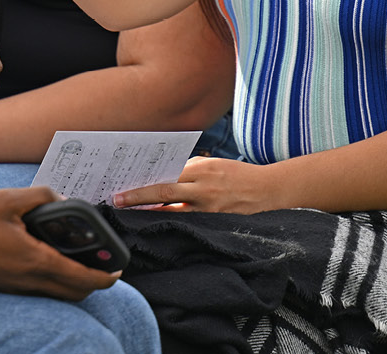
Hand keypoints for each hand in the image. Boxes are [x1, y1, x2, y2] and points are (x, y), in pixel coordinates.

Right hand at [0, 187, 121, 299]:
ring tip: (73, 257)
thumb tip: (60, 199)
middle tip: (99, 262)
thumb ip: (38, 196)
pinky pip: (40, 289)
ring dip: (72, 280)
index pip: (85, 279)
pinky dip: (52, 278)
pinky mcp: (6, 287)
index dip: (107, 276)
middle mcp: (30, 280)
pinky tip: (41, 255)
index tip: (118, 269)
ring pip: (58, 292)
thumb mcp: (4, 200)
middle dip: (94, 281)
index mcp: (36, 260)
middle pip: (76, 292)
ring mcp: (17, 287)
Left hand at [112, 157, 284, 213]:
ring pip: (174, 211)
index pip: (166, 176)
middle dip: (139, 198)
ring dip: (152, 212)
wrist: (268, 189)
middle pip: (165, 193)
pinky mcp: (216, 220)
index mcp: (201, 169)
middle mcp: (204, 189)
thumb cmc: (235, 173)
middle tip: (117, 201)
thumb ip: (187, 170)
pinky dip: (172, 219)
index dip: (143, 183)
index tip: (122, 187)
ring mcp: (210, 208)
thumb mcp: (211, 164)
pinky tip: (158, 219)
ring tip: (132, 212)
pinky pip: (188, 221)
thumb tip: (160, 176)